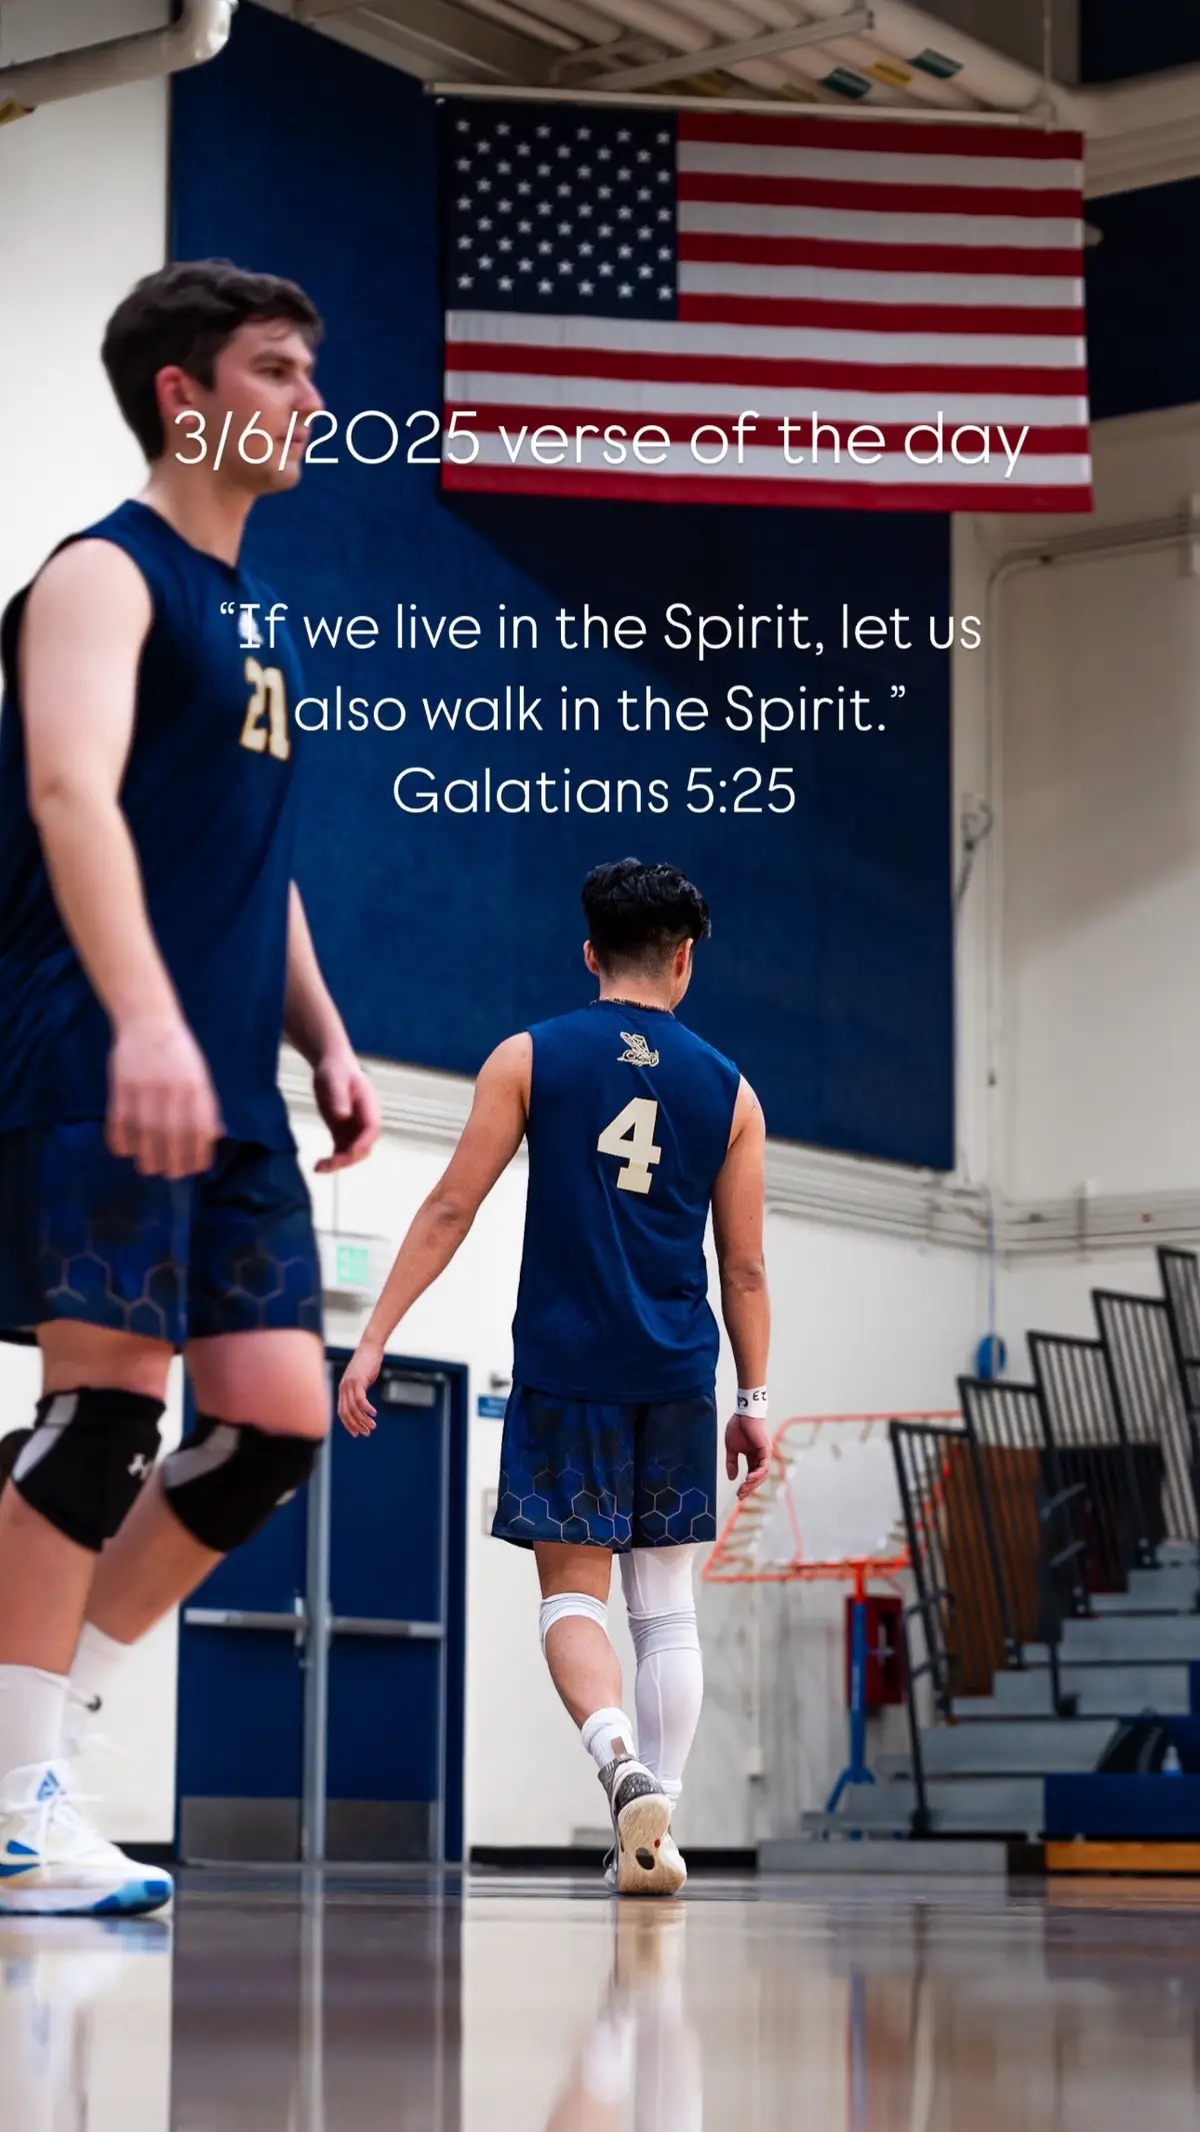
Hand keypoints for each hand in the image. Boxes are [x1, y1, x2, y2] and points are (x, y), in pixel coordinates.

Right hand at [107, 1016, 222, 1177]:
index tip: (195, 1168)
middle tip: (171, 1174)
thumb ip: (206, 1105)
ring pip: (145, 1132)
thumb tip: (213, 1135)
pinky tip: (125, 1151)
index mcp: (196, 1087)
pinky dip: (121, 1139)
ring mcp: (144, 1088)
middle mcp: (172, 1089)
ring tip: (149, 1169)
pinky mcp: (121, 1086)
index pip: (199, 1129)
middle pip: (172, 1135)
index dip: (198, 1153)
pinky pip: (119, 1120)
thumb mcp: (200, 1074)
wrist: (148, 1021)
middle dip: (173, 1161)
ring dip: (147, 1156)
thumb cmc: (179, 1052)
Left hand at [313, 1050, 380, 1173]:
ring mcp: (355, 1129)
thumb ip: (338, 1098)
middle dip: (348, 1158)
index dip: (362, 1143)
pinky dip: (332, 1160)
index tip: (348, 1152)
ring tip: (319, 1167)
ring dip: (338, 1163)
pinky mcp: (343, 1133)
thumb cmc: (336, 1071)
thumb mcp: (333, 1080)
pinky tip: (318, 1166)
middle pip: (364, 1147)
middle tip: (328, 1164)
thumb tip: (342, 1117)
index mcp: (368, 1106)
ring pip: (352, 1153)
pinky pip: (341, 1151)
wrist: (333, 1067)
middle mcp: (365, 1121)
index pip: (371, 1130)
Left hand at [338, 1337, 383, 1435]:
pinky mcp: (358, 1380)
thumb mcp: (360, 1379)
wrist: (369, 1347)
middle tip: (366, 1433)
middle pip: (346, 1413)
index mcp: (343, 1389)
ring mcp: (350, 1384)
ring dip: (363, 1420)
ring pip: (354, 1408)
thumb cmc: (367, 1363)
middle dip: (356, 1426)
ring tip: (372, 1426)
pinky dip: (366, 1408)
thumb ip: (358, 1390)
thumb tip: (361, 1402)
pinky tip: (374, 1413)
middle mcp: (343, 1388)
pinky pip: (361, 1399)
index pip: (341, 1412)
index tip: (356, 1433)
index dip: (348, 1425)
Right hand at [725, 1413, 771, 1501]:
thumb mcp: (731, 1449)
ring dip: (752, 1483)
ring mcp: (764, 1454)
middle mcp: (760, 1457)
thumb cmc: (738, 1427)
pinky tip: (748, 1479)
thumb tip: (731, 1478)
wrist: (743, 1413)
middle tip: (740, 1496)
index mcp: (752, 1457)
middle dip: (748, 1488)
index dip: (745, 1486)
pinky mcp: (766, 1450)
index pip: (751, 1475)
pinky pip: (763, 1466)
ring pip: (762, 1475)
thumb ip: (732, 1463)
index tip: (738, 1495)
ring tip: (743, 1489)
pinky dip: (757, 1474)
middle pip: (757, 1478)